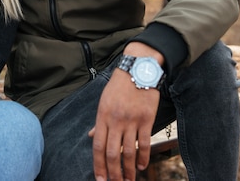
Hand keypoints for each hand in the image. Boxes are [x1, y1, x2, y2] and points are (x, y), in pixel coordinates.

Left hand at [89, 43, 161, 180]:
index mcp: (102, 116)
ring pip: (129, 151)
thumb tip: (92, 137)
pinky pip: (144, 143)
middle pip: (113, 153)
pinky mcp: (147, 119)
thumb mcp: (104, 101)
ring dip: (128, 170)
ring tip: (129, 180)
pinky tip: (141, 166)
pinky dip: (143, 157)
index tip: (99, 178)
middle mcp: (116, 120)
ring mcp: (132, 120)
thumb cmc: (119, 85)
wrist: (138, 69)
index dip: (98, 165)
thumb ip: (99, 121)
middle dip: (113, 172)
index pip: (98, 146)